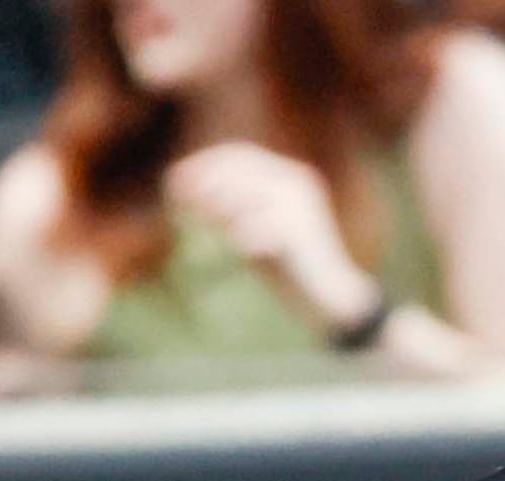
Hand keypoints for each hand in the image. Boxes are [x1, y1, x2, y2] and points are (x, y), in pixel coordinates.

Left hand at [164, 144, 380, 336]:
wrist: (330, 301)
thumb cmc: (287, 269)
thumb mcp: (250, 230)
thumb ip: (227, 210)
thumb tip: (188, 192)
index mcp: (288, 176)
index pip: (241, 154)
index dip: (204, 163)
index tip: (174, 181)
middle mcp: (298, 181)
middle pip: (243, 165)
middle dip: (208, 179)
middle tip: (179, 197)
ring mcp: (304, 204)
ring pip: (253, 190)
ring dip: (225, 205)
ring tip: (207, 223)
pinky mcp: (307, 229)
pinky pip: (267, 224)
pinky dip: (248, 233)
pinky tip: (239, 247)